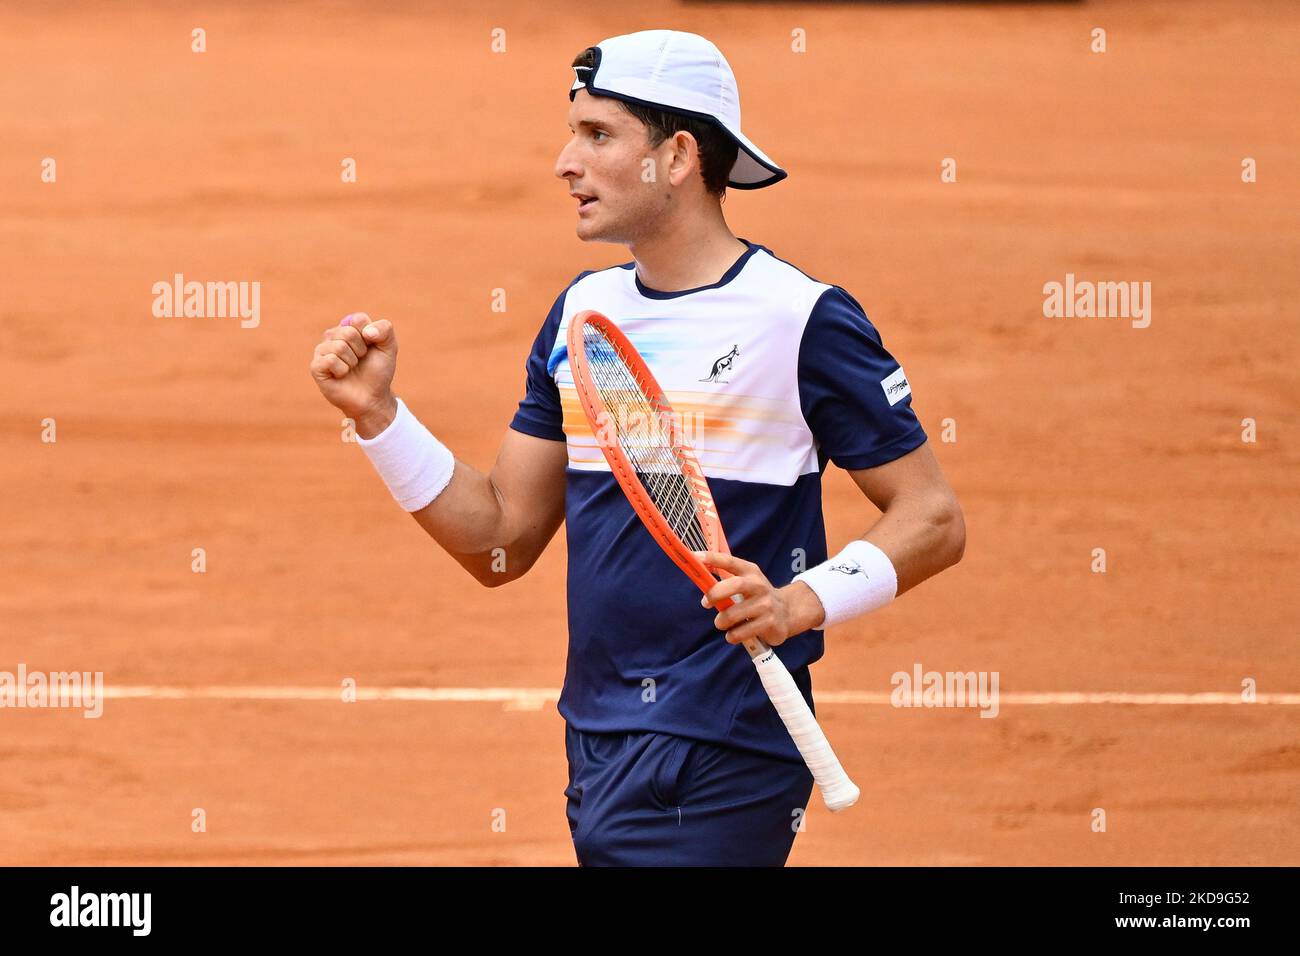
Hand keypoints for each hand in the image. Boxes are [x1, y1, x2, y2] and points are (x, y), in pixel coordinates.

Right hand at [309, 312, 398, 436]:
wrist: (372, 397)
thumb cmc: (378, 372)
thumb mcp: (389, 348)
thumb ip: (385, 329)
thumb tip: (367, 332)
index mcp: (348, 327)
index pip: (358, 319)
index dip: (370, 336)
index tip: (371, 347)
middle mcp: (333, 336)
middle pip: (348, 332)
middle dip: (361, 350)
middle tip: (360, 361)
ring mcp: (322, 351)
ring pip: (339, 346)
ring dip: (352, 362)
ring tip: (351, 369)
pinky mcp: (316, 366)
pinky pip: (330, 360)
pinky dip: (342, 370)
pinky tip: (341, 375)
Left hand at [694, 551, 826, 646]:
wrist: (787, 612)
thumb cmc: (757, 596)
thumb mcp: (746, 582)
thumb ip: (725, 578)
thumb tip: (700, 571)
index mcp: (750, 572)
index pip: (730, 561)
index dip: (712, 558)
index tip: (695, 556)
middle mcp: (759, 585)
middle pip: (733, 585)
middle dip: (714, 594)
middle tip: (705, 603)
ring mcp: (766, 605)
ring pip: (732, 615)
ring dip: (721, 622)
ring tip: (722, 623)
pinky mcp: (769, 623)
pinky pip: (740, 633)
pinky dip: (731, 635)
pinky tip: (735, 633)